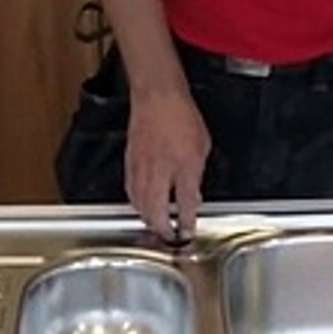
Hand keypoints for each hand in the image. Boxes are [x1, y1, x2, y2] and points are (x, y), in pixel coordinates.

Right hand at [125, 88, 210, 240]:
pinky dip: (136, 203)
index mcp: (182, 168)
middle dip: (162, 229)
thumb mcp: (202, 146)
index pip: (184, 206)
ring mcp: (141, 168)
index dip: (186, 224)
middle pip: (156, 213)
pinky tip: (140, 205)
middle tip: (170, 236)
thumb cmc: (181, 116)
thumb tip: (193, 194)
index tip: (188, 232)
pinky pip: (130, 191)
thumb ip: (196, 175)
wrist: (157, 96)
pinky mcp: (129, 162)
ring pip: (140, 204)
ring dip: (147, 219)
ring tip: (155, 226)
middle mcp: (159, 172)